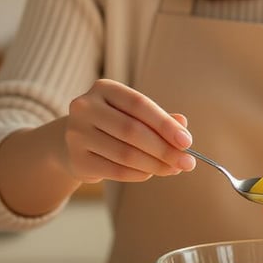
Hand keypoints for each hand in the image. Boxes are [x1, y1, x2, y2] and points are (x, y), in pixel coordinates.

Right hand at [63, 79, 194, 182]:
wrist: (75, 144)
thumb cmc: (113, 125)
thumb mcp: (135, 115)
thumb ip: (158, 119)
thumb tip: (183, 125)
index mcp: (104, 88)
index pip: (139, 104)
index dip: (165, 124)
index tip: (187, 142)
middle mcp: (85, 107)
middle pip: (132, 131)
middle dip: (164, 149)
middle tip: (187, 162)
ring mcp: (77, 134)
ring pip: (125, 154)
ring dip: (155, 165)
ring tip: (173, 169)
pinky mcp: (77, 159)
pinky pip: (116, 171)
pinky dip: (139, 174)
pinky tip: (151, 173)